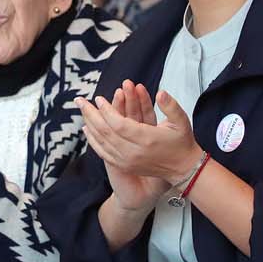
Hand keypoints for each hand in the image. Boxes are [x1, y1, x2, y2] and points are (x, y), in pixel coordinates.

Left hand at [76, 81, 199, 212]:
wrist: (183, 169)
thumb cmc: (182, 142)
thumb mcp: (182, 121)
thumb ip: (171, 106)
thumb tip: (160, 92)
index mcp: (147, 139)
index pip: (119, 124)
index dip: (107, 111)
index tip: (98, 99)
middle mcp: (134, 152)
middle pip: (106, 132)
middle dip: (91, 114)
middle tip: (80, 101)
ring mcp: (128, 160)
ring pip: (102, 142)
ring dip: (90, 125)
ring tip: (82, 111)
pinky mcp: (125, 166)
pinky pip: (104, 153)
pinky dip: (94, 141)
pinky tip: (87, 130)